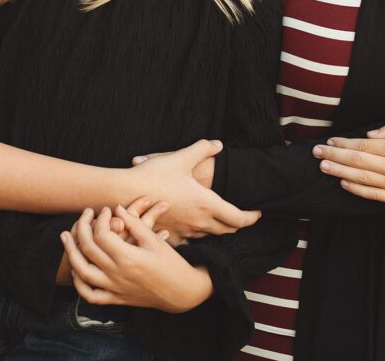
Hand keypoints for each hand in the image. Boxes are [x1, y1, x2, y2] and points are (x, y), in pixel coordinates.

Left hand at [61, 205, 212, 312]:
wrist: (181, 292)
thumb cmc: (170, 263)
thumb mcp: (154, 241)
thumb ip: (134, 224)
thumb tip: (117, 209)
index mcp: (128, 257)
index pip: (102, 234)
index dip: (102, 217)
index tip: (108, 209)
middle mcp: (117, 274)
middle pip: (88, 248)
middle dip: (83, 226)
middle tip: (86, 213)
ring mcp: (114, 289)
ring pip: (82, 272)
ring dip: (71, 252)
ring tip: (66, 236)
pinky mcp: (115, 299)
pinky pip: (89, 294)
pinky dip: (79, 282)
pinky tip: (76, 268)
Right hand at [124, 139, 257, 239]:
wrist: (125, 194)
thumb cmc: (155, 174)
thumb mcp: (181, 156)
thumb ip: (203, 148)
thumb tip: (218, 144)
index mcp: (206, 204)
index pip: (239, 219)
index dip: (252, 217)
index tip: (258, 213)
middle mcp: (199, 222)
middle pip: (228, 230)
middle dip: (237, 224)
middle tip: (241, 216)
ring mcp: (185, 232)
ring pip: (210, 236)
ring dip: (218, 229)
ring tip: (220, 219)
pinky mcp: (172, 236)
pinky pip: (191, 241)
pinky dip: (198, 235)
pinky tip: (194, 226)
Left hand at [312, 122, 384, 207]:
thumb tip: (369, 133)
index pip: (363, 144)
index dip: (344, 143)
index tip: (330, 140)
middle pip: (357, 160)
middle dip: (334, 155)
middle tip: (316, 152)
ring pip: (361, 178)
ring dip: (339, 171)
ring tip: (323, 166)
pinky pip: (372, 195)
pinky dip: (355, 189)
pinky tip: (342, 182)